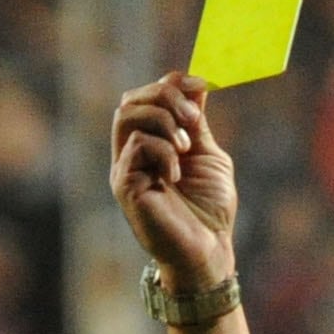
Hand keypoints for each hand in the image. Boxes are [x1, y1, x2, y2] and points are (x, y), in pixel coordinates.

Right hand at [108, 74, 237, 287]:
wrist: (209, 251)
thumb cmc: (210, 210)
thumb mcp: (207, 155)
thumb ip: (196, 122)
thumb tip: (195, 82)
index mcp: (151, 143)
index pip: (146, 97)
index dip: (171, 82)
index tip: (201, 83)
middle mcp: (131, 153)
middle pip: (131, 100)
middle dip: (165, 96)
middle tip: (193, 118)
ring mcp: (124, 169)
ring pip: (127, 115)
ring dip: (162, 119)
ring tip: (186, 145)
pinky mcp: (124, 186)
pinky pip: (136, 146)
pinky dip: (162, 152)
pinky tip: (176, 175)